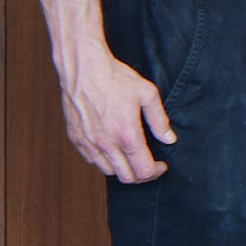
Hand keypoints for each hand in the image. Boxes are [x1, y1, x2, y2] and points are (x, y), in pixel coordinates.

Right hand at [59, 48, 174, 182]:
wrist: (83, 68)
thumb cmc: (115, 78)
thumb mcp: (147, 94)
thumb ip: (159, 120)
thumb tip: (169, 139)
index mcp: (126, 134)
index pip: (143, 171)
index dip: (156, 171)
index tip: (161, 165)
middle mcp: (105, 143)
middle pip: (126, 177)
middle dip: (141, 175)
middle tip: (149, 165)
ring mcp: (88, 143)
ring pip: (108, 171)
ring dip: (122, 168)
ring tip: (131, 157)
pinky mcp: (76, 138)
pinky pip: (91, 160)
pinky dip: (104, 160)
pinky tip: (112, 148)